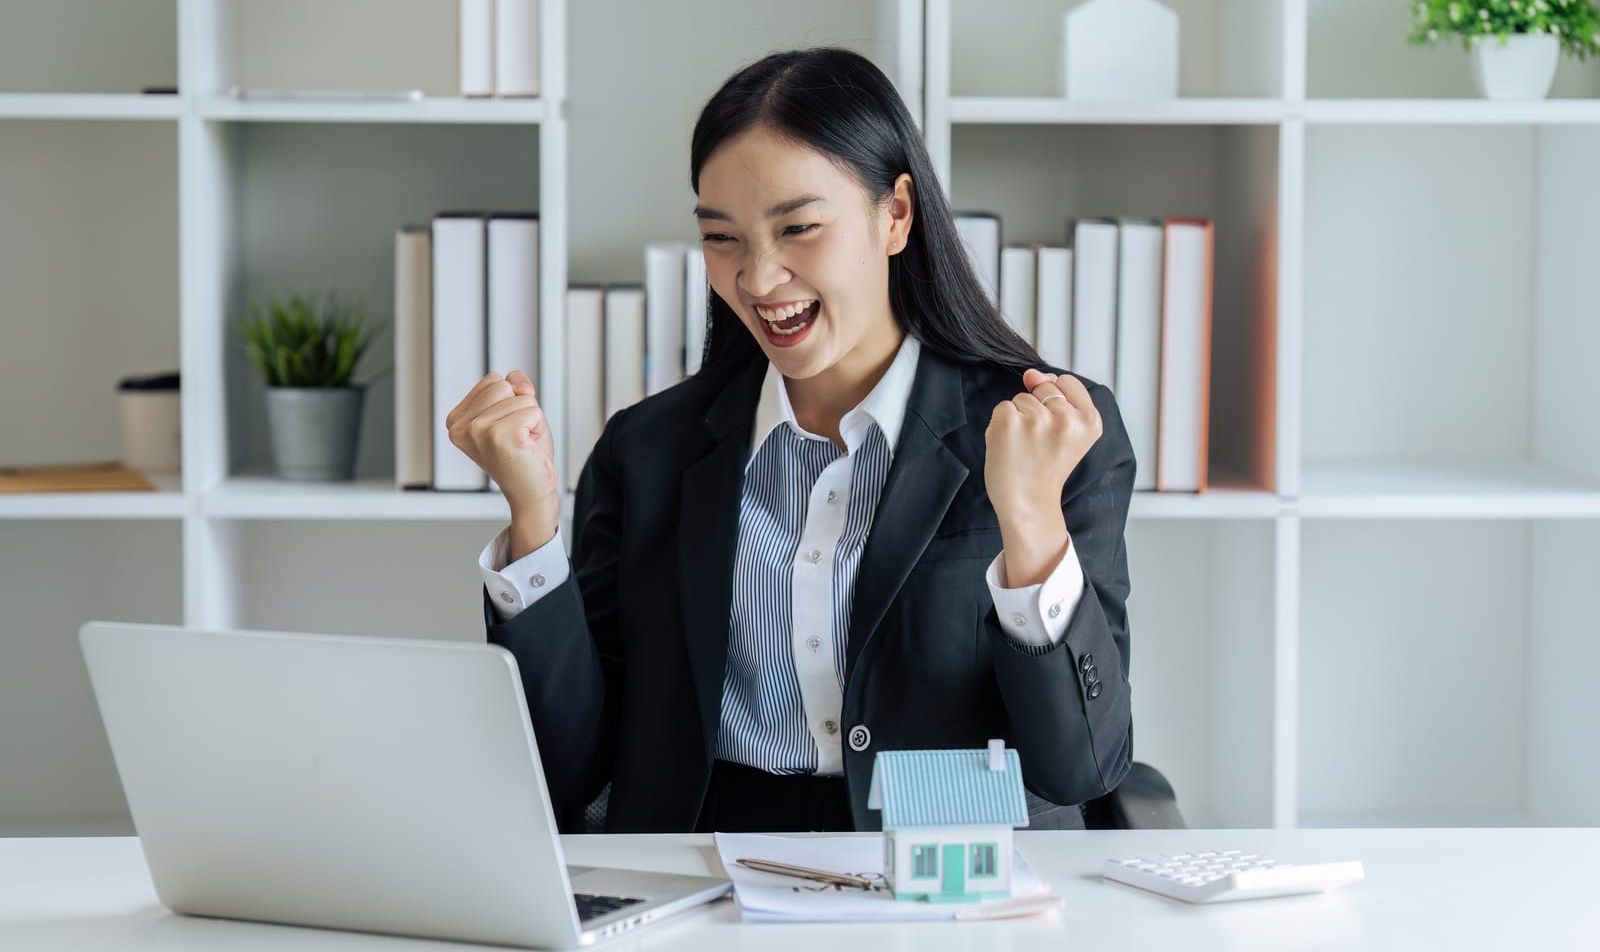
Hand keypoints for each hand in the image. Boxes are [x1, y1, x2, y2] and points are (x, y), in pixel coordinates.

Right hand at [446, 370, 559, 544]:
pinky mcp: (500, 437)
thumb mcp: (515, 412)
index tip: (506, 429)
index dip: (510, 401)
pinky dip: (538, 427)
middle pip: (504, 384)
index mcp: (456, 420)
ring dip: (531, 419)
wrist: (531, 492)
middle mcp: (461, 426)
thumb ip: (513, 388)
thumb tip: (516, 377)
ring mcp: (478, 431)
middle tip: (517, 436)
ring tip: (522, 442)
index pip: (492, 380)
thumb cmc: (524, 455)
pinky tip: (527, 447)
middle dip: (520, 407)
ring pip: (522, 397)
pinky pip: (533, 410)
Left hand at [983, 369, 1102, 525]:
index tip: (1057, 431)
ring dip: (1018, 419)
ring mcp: (1037, 420)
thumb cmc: (1045, 468)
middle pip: (1043, 388)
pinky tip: (1010, 447)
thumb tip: (1032, 373)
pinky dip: (1001, 425)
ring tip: (1025, 448)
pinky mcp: (1009, 422)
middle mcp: (1067, 419)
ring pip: (1021, 398)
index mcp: (1090, 421)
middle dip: (1037, 409)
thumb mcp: (1068, 432)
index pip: (1068, 382)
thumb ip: (1056, 396)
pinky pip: (1002, 407)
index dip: (1057, 402)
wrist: (1028, 504)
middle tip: (1041, 445)